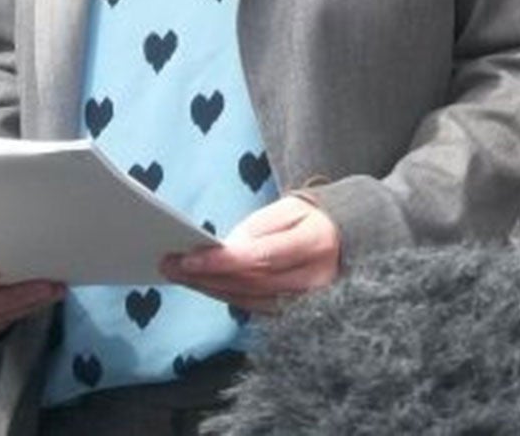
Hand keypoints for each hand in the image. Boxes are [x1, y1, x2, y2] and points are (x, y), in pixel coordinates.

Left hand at [162, 194, 340, 312]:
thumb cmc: (315, 219)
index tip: (188, 257)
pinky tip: (203, 284)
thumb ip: (258, 228)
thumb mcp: (291, 208)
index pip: (261, 258)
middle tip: (170, 264)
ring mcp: (305, 301)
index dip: (222, 261)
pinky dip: (225, 295)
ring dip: (209, 287)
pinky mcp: (295, 312)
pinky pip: (253, 307)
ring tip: (179, 273)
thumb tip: (224, 249)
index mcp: (315, 243)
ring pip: (247, 300)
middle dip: (206, 275)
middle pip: (249, 283)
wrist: (348, 241)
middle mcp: (313, 279)